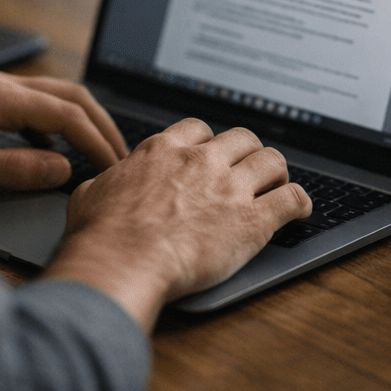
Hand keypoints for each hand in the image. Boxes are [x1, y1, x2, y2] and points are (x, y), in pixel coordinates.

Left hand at [0, 71, 127, 195]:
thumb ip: (17, 170)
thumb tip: (63, 168)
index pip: (67, 115)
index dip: (97, 141)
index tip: (115, 165)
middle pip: (70, 95)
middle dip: (101, 124)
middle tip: (121, 154)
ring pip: (54, 97)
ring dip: (81, 122)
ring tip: (97, 151)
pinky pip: (33, 106)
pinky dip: (55, 125)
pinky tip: (53, 151)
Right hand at [45, 119, 312, 329]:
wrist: (123, 261)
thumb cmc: (101, 235)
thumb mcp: (90, 195)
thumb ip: (105, 183)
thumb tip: (100, 186)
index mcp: (164, 151)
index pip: (198, 130)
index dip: (209, 143)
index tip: (212, 156)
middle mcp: (201, 161)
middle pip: (242, 139)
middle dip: (247, 153)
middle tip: (248, 171)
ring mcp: (230, 188)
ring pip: (272, 160)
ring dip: (276, 172)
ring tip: (277, 185)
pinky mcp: (253, 220)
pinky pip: (292, 199)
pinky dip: (300, 202)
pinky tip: (300, 210)